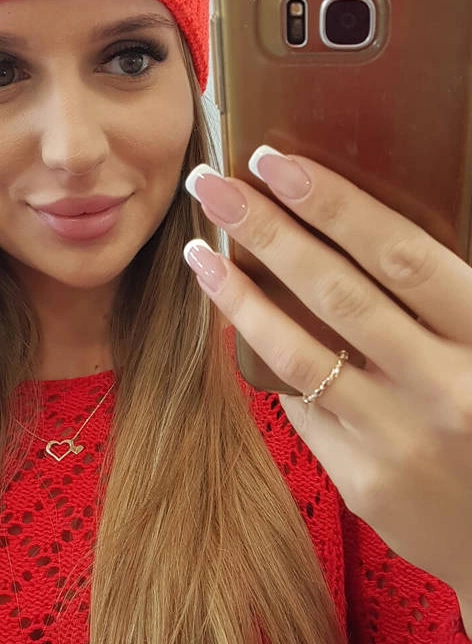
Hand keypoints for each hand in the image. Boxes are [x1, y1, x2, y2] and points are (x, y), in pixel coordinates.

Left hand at [183, 146, 471, 630]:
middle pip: (337, 293)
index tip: (275, 161)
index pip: (400, 256)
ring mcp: (400, 440)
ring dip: (240, 298)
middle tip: (210, 184)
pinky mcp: (366, 482)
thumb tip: (351, 223)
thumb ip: (442, 296)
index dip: (334, 205)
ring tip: (197, 253)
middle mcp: (446, 388)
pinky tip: (240, 323)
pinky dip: (272, 360)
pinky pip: (304, 407)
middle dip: (266, 231)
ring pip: (301, 354)